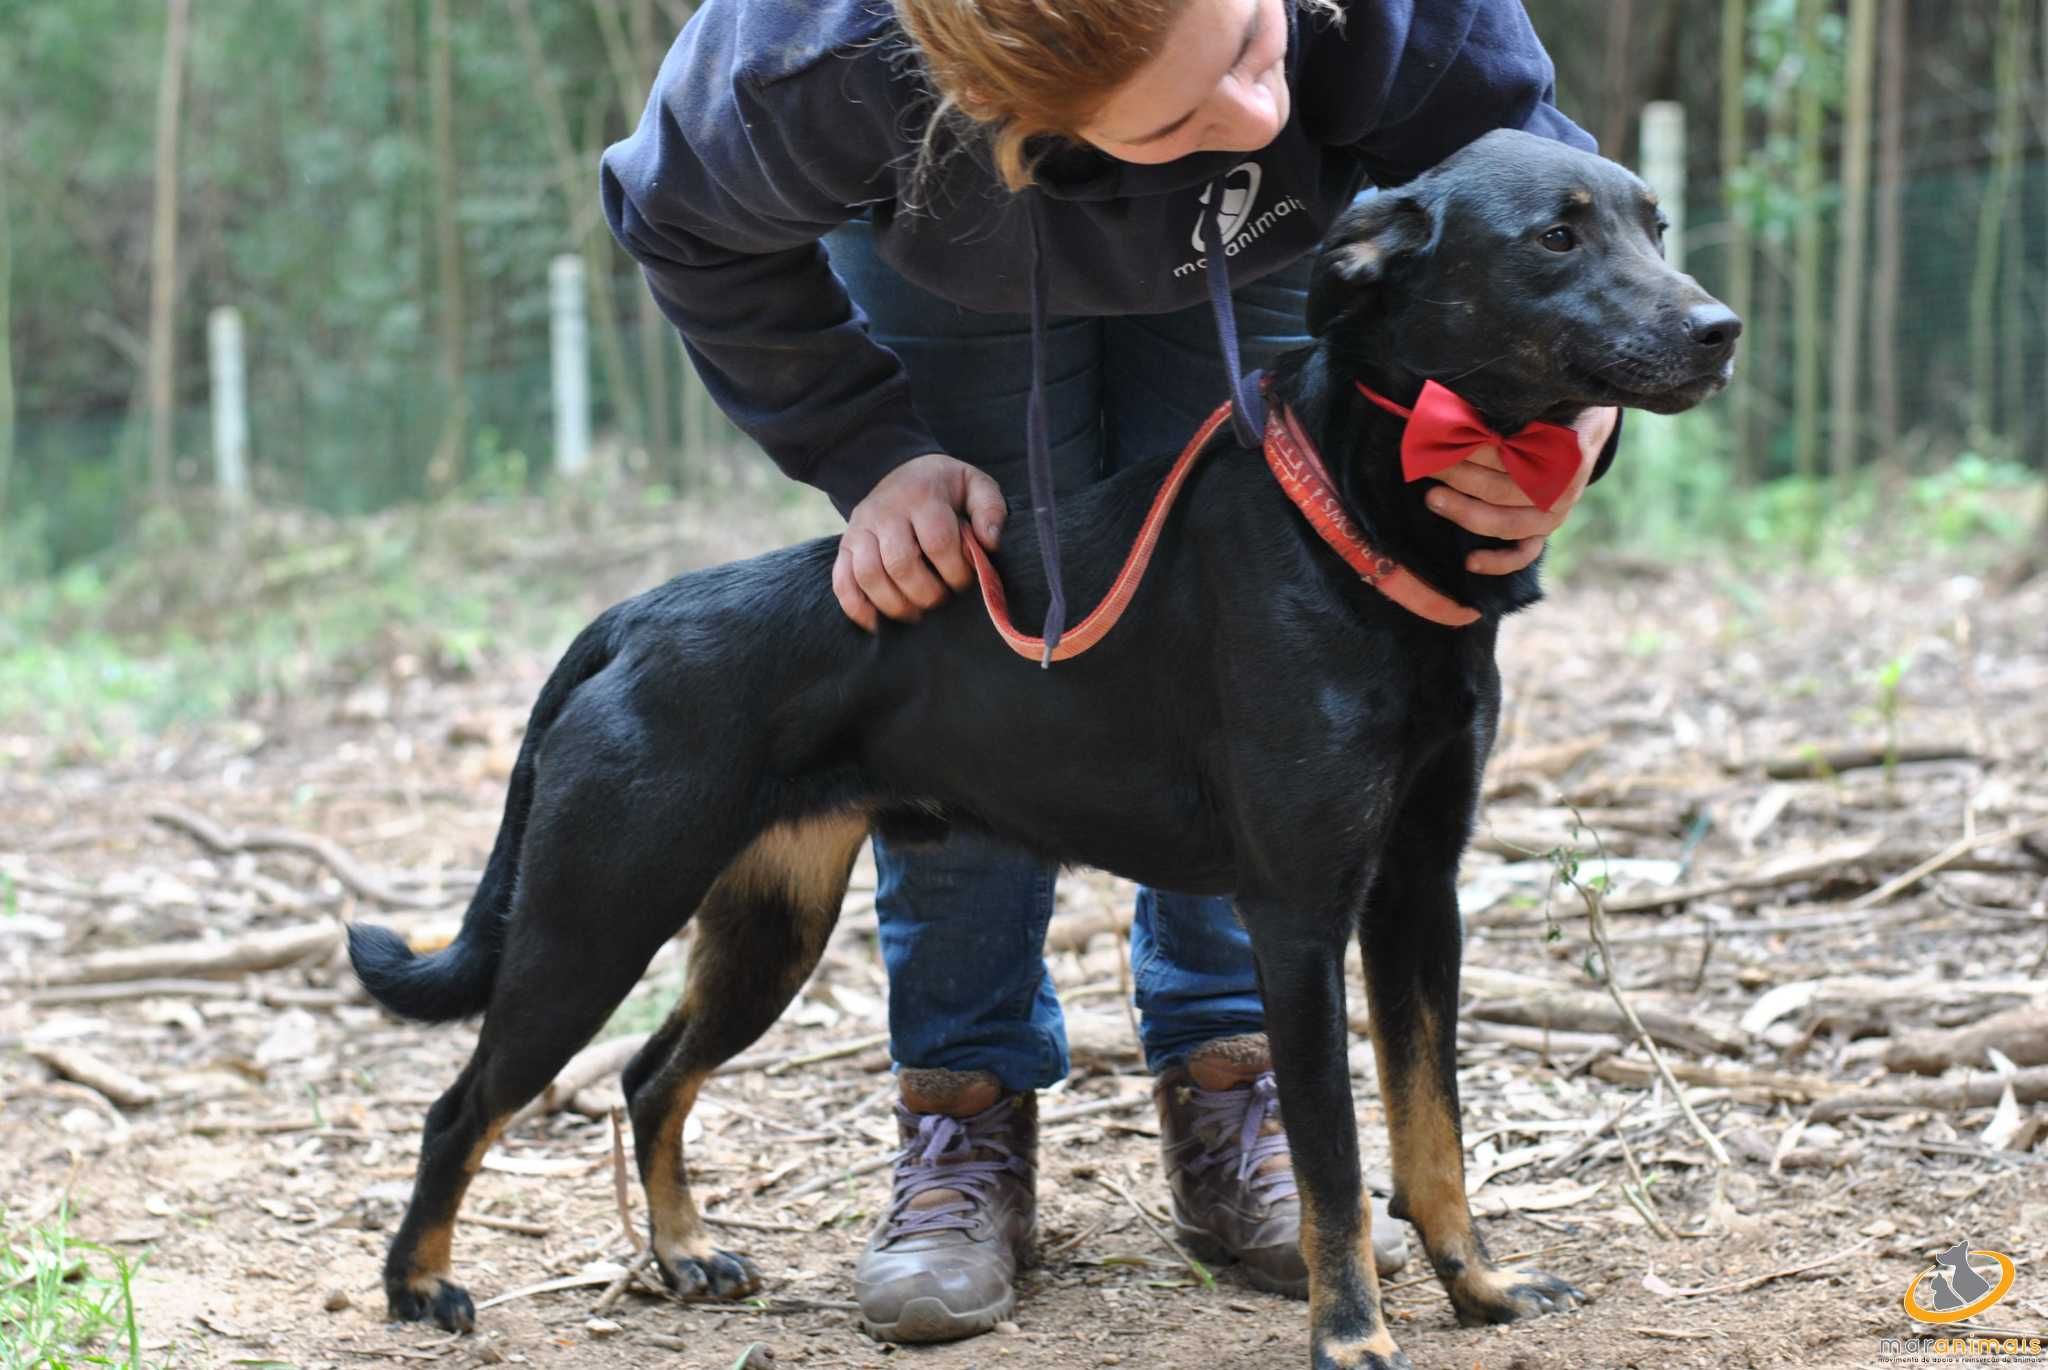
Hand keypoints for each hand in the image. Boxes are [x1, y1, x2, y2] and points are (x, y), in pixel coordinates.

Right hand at [833, 453, 1007, 630]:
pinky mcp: (844, 547)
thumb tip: (990, 543)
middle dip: (927, 593)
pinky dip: (857, 608)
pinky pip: (842, 582)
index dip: (956, 571)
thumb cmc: (943, 487)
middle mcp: (885, 512)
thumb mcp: (974, 484)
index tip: (965, 580)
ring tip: (917, 613)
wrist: (897, 469)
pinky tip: (877, 624)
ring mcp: (860, 529)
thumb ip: (990, 508)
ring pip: (870, 576)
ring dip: (896, 605)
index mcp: (922, 497)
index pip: (938, 542)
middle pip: (902, 563)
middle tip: (941, 599)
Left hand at [1421, 406, 1618, 574]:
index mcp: (1565, 456)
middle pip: (1501, 489)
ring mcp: (1555, 514)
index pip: (1510, 457)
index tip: (1442, 439)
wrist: (1588, 424)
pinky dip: (1499, 561)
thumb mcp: (1548, 401)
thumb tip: (1465, 409)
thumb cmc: (1557, 409)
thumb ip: (1518, 411)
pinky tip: (1471, 562)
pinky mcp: (1546, 529)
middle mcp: (1562, 490)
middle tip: (1428, 463)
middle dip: (1459, 476)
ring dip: (1465, 511)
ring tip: (1433, 498)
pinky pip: (1524, 553)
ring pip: (1506, 522)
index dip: (1474, 450)